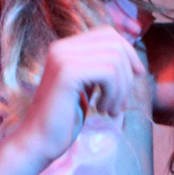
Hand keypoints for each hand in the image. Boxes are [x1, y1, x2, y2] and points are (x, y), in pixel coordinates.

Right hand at [4, 27, 145, 169]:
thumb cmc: (64, 119)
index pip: (107, 33)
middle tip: (121, 101)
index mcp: (64, 47)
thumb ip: (100, 67)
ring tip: (111, 109)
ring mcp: (62, 58)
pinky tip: (102, 109)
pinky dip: (114, 93)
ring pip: (115, 59)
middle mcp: (61, 47)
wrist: (38, 141)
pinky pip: (108, 73)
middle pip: (114, 43)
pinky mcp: (67, 73)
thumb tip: (133, 58)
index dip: (128, 52)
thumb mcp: (86, 86)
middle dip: (127, 73)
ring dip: (121, 89)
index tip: (135, 76)